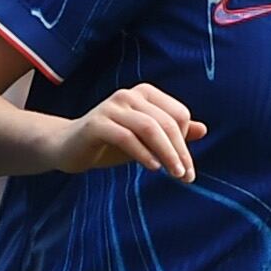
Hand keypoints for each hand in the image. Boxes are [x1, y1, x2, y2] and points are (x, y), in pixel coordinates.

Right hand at [48, 82, 206, 181]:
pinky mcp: (97, 123)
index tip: (186, 167)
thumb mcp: (145, 140)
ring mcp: (112, 107)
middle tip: (187, 177)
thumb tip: (202, 129)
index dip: (186, 142)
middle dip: (180, 152)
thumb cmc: (110, 143)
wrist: (68, 148)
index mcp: (145, 94)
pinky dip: (143, 154)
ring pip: (149, 128)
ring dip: (167, 154)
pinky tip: (153, 168)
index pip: (179, 114)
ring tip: (175, 175)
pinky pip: (126, 137)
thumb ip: (171, 133)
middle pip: (167, 122)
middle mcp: (129, 95)